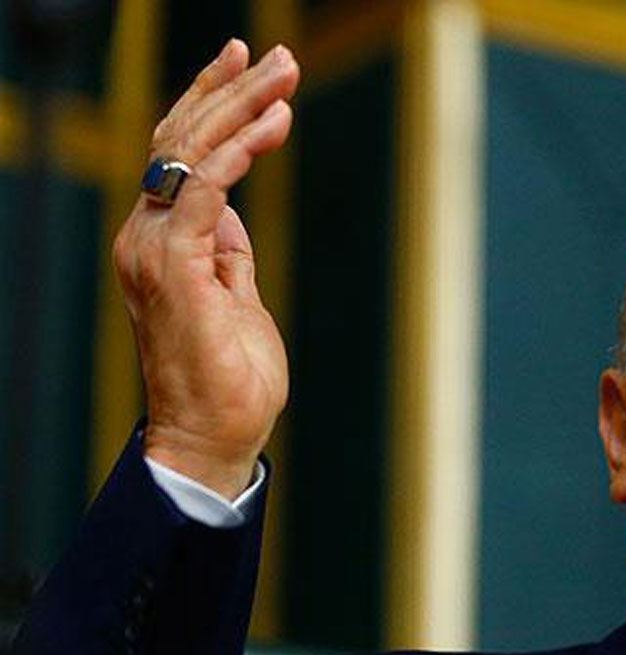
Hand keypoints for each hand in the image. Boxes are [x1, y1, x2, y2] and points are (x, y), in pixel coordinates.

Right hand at [113, 39, 299, 498]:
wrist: (215, 436)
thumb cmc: (231, 381)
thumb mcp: (238, 301)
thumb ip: (228, 256)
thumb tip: (230, 216)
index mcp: (162, 244)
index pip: (180, 156)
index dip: (215, 109)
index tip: (257, 74)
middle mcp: (147, 237)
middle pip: (182, 139)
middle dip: (231, 89)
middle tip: (276, 53)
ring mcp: (154, 249)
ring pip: (191, 151)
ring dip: (241, 106)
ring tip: (284, 73)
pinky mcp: (175, 265)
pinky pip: (203, 188)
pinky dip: (238, 151)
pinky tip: (272, 123)